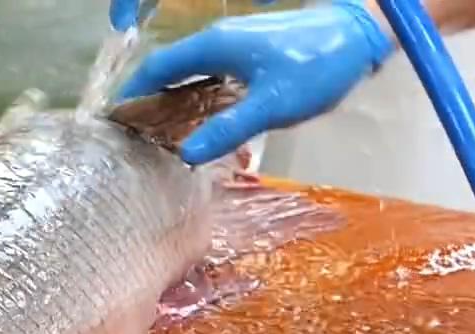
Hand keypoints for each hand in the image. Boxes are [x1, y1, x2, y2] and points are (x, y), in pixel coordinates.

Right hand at [119, 0, 395, 163]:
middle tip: (136, 138)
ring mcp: (235, 45)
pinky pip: (210, 75)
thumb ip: (227, 129)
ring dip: (174, 102)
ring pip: (190, 73)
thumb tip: (185, 156)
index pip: (155, 69)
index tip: (115, 123)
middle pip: (168, 71)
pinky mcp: (251, 53)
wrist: (360, 36)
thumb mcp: (271, 105)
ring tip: (163, 137)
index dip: (131, 95)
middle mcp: (217, 41)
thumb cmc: (314, 67)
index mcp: (212, 46)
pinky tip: (203, 123)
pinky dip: (197, 97)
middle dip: (149, 102)